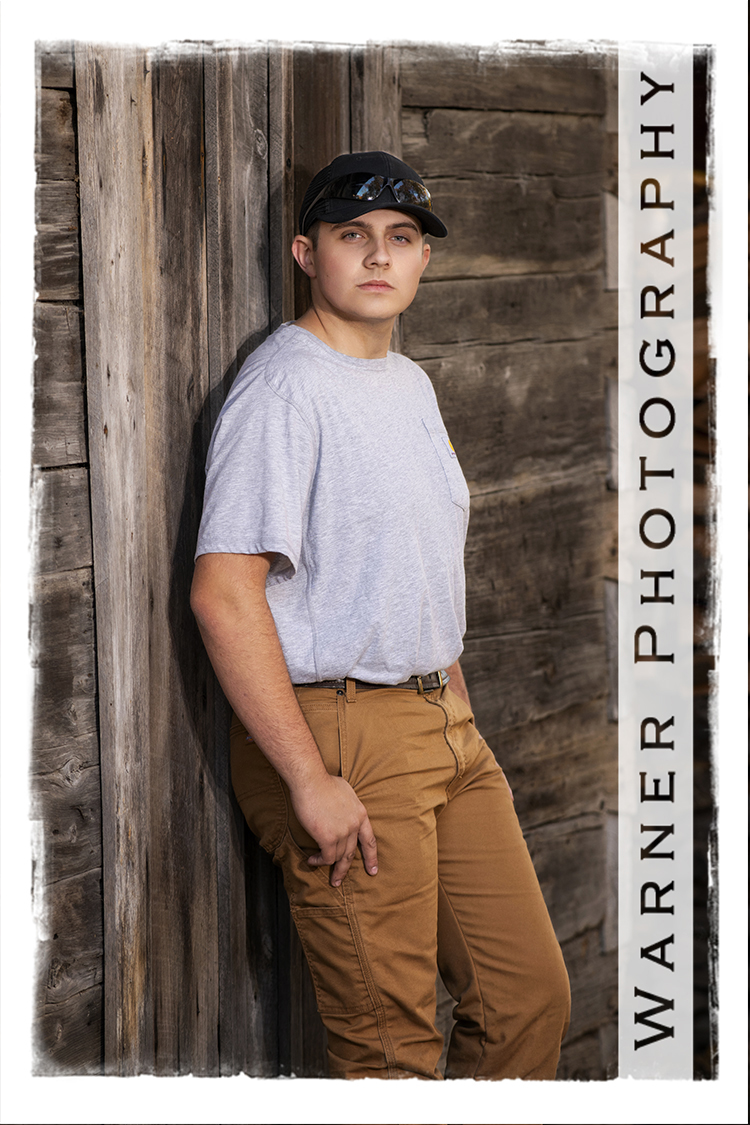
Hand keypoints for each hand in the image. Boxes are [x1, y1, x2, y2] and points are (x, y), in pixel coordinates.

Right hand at [289, 772, 377, 886]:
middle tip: (338, 881)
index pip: (370, 840)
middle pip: (352, 853)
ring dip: (327, 864)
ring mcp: (343, 832)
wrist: (311, 780)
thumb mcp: (345, 792)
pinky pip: (326, 857)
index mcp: (361, 814)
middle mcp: (355, 825)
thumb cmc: (323, 782)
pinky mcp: (328, 837)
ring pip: (338, 857)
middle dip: (345, 869)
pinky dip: (319, 861)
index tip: (373, 869)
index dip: (371, 856)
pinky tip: (312, 861)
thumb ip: (348, 806)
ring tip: (317, 864)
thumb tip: (342, 810)